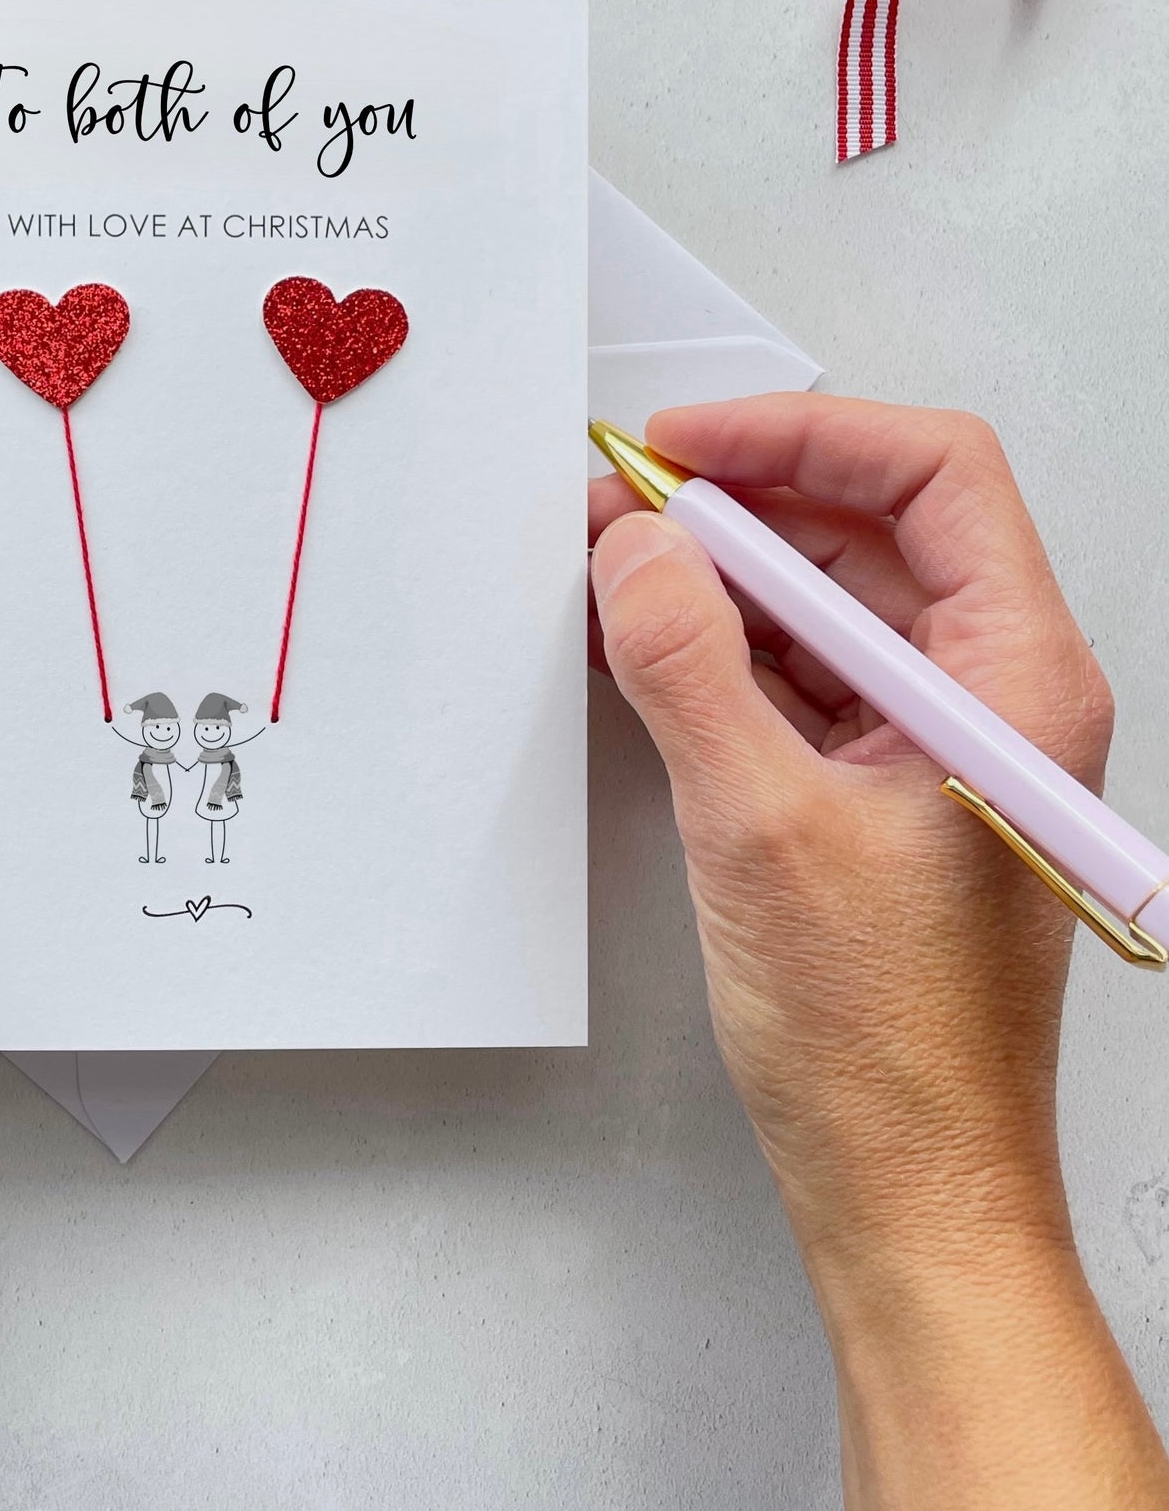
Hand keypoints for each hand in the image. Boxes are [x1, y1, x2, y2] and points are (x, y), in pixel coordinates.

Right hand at [589, 394, 1167, 1506]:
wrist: (907, 1189)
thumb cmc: (885, 1043)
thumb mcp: (760, 826)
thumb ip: (689, 665)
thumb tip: (634, 548)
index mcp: (1014, 680)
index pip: (931, 477)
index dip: (800, 434)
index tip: (681, 446)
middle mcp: (988, 695)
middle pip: (872, 528)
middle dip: (738, 499)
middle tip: (619, 502)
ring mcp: (930, 743)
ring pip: (824, 600)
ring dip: (717, 572)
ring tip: (608, 563)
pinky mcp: (873, 788)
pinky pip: (795, 673)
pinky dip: (717, 645)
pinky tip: (638, 642)